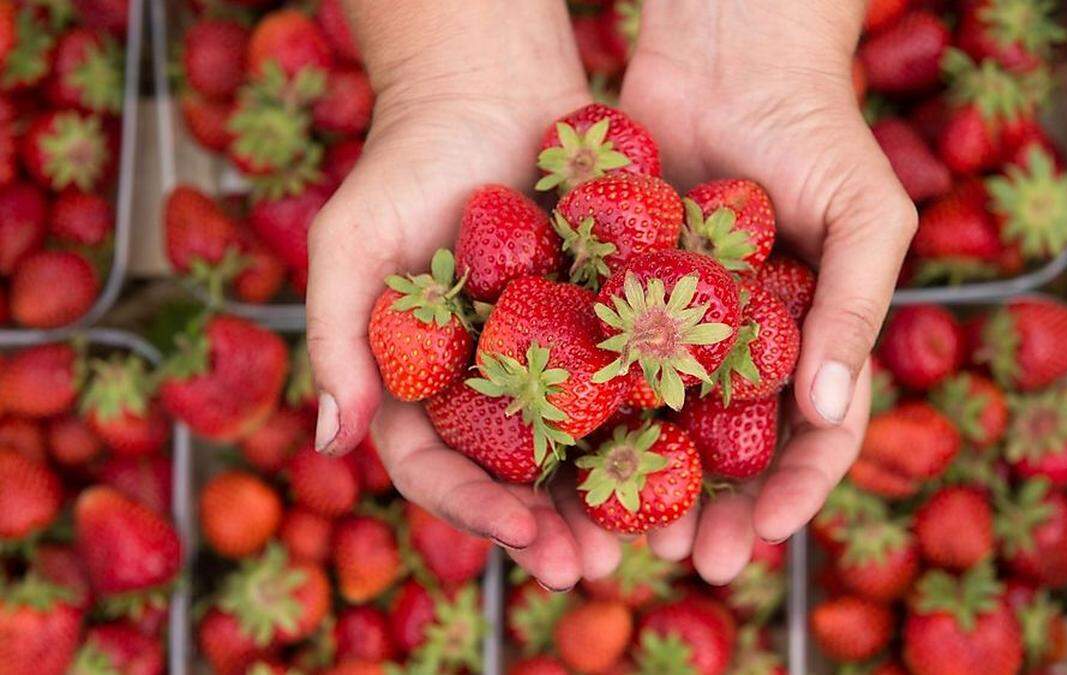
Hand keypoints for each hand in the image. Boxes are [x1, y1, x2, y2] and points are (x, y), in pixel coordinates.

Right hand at [305, 0, 620, 589]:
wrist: (489, 92)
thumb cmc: (404, 163)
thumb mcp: (350, 246)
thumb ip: (336, 339)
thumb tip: (332, 442)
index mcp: (422, 386)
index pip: (439, 469)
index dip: (475, 510)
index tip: (521, 536)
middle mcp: (487, 386)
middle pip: (517, 477)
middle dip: (553, 526)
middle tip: (591, 566)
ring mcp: (548, 358)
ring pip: (581, 444)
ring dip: (613, 496)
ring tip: (652, 535)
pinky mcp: (604, 323)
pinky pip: (631, 379)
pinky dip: (658, 419)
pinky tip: (694, 451)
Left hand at [618, 0, 916, 582]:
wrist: (728, 50)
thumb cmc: (819, 129)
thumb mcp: (867, 216)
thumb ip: (855, 311)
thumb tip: (827, 413)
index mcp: (814, 340)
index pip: (815, 438)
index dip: (794, 492)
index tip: (763, 535)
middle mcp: (747, 346)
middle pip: (733, 449)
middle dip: (715, 507)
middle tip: (688, 556)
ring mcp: (682, 324)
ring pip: (663, 421)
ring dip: (647, 480)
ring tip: (619, 528)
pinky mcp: (622, 293)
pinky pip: (606, 361)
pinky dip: (593, 410)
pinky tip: (567, 452)